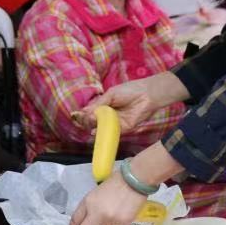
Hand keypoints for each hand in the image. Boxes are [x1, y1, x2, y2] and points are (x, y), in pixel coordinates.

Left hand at [68, 171, 146, 224]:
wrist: (136, 179)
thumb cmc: (116, 183)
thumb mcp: (97, 193)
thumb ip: (90, 208)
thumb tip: (88, 223)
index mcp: (88, 203)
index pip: (74, 222)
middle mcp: (96, 213)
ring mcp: (110, 219)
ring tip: (117, 211)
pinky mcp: (123, 223)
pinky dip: (120, 223)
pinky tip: (125, 211)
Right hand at [73, 71, 187, 131]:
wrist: (147, 95)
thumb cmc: (129, 90)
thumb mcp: (111, 95)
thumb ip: (98, 104)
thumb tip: (84, 113)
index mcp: (105, 105)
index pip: (91, 113)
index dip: (84, 115)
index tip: (77, 115)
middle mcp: (109, 115)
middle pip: (94, 122)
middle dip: (87, 122)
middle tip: (84, 119)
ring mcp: (116, 123)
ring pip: (102, 129)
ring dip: (94, 128)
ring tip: (89, 124)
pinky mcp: (124, 129)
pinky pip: (112, 133)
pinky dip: (104, 134)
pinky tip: (96, 131)